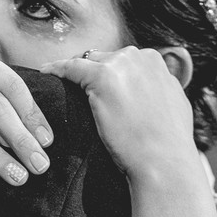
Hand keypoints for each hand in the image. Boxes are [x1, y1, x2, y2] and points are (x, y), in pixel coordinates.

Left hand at [40, 47, 197, 178]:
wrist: (164, 160)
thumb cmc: (167, 142)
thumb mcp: (171, 103)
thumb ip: (156, 88)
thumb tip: (150, 91)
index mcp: (155, 61)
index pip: (122, 60)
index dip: (108, 73)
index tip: (96, 86)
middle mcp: (139, 56)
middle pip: (104, 58)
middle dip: (93, 73)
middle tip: (79, 92)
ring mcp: (121, 65)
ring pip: (87, 62)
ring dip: (76, 74)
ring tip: (60, 85)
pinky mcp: (102, 77)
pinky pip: (70, 67)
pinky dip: (56, 69)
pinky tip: (45, 73)